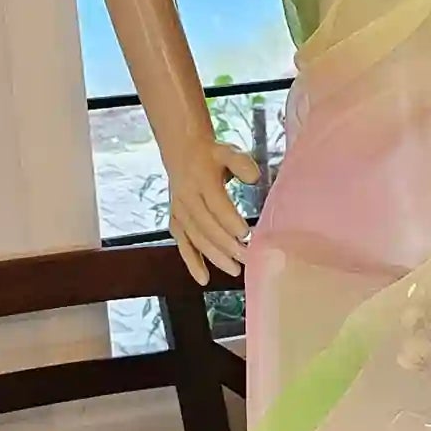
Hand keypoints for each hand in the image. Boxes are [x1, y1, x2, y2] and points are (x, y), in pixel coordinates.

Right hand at [169, 141, 258, 284]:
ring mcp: (180, 211)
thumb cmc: (212, 155)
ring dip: (214, 256)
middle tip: (248, 258)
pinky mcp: (176, 221)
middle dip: (227, 245)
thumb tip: (254, 177)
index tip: (248, 236)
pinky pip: (183, 244)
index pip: (216, 204)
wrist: (181, 151)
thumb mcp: (228, 151)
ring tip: (235, 270)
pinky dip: (192, 262)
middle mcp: (187, 197)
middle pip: (207, 226)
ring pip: (196, 238)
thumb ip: (241, 164)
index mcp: (201, 179)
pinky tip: (203, 279)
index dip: (231, 221)